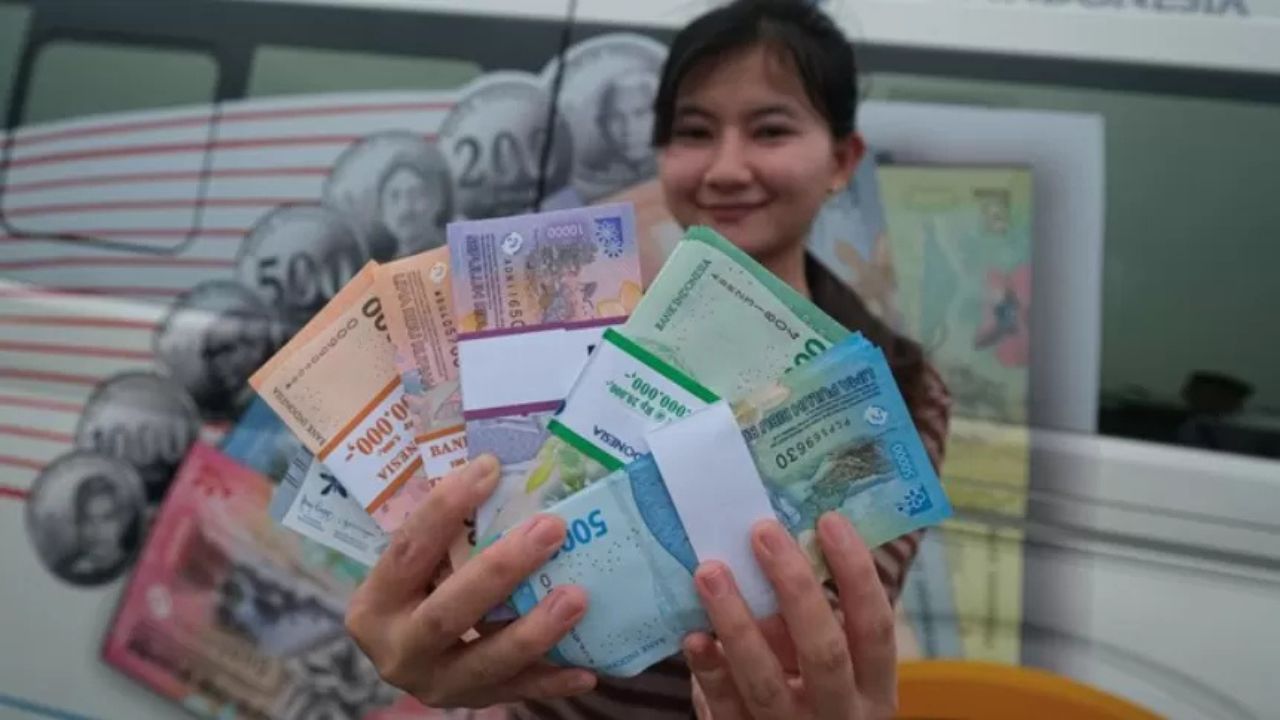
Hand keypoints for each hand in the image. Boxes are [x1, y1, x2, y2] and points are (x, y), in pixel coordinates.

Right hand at [345, 455, 597, 707]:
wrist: (410, 657)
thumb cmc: (421, 590)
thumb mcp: (417, 567)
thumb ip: (448, 535)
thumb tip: (505, 469)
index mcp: (376, 602)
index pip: (408, 550)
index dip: (445, 508)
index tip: (490, 468)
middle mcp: (397, 648)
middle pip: (448, 612)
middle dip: (501, 570)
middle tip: (551, 529)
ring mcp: (434, 682)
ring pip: (486, 661)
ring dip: (535, 630)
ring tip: (577, 596)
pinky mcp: (470, 703)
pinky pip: (518, 692)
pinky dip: (553, 682)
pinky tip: (587, 668)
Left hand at [684, 513, 895, 719]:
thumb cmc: (808, 693)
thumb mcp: (827, 663)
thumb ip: (809, 619)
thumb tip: (776, 541)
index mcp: (873, 686)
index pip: (875, 626)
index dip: (856, 572)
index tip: (829, 519)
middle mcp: (840, 713)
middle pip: (824, 651)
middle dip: (794, 588)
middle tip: (761, 532)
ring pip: (766, 682)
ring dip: (736, 623)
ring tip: (709, 573)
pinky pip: (725, 707)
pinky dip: (708, 669)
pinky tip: (693, 636)